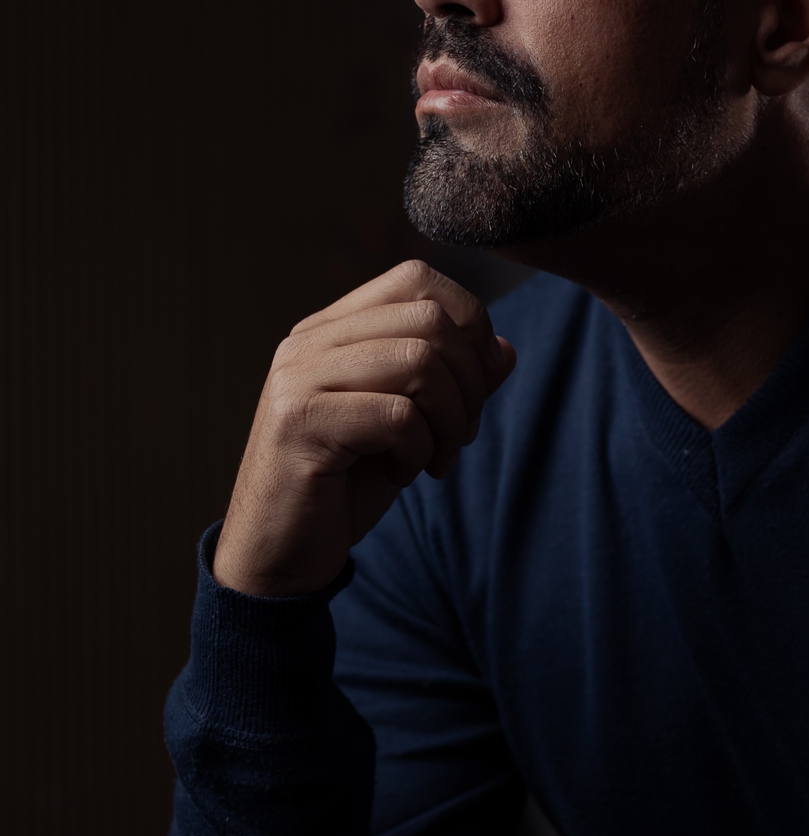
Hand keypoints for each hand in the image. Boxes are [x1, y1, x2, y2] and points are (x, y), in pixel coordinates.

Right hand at [213, 261, 514, 595]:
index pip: (416, 279)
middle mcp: (309, 342)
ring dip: (450, 419)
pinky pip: (397, 415)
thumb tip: (503, 351)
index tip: (474, 386)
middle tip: (459, 435)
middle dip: (470, 382)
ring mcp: (299, 378)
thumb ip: (452, 385)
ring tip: (433, 459)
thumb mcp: (412, 429)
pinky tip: (401, 475)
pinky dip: (418, 450)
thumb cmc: (345, 488)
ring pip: (419, 360)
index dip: (469, 323)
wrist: (277, 556)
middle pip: (430, 319)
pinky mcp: (300, 423)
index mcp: (331, 330)